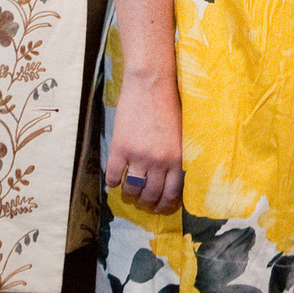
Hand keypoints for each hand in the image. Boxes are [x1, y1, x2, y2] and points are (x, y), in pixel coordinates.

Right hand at [104, 72, 185, 214]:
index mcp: (177, 158)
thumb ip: (177, 155)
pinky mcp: (120, 148)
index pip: (172, 192)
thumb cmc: (169, 104)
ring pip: (132, 190)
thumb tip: (173, 177)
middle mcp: (159, 162)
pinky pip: (113, 176)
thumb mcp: (181, 134)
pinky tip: (114, 180)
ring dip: (129, 195)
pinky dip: (112, 182)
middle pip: (151, 195)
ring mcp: (138, 156)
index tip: (161, 207)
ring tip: (129, 192)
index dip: (165, 204)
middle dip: (147, 203)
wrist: (150, 84)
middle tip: (143, 202)